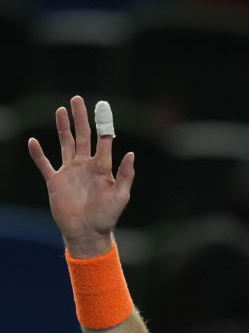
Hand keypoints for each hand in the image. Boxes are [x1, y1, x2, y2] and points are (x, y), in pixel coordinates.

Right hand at [27, 96, 134, 257]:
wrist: (88, 233)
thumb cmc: (107, 216)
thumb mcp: (121, 196)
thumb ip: (126, 175)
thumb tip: (131, 153)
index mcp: (102, 167)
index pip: (103, 140)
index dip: (103, 124)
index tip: (103, 107)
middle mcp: (86, 165)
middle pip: (82, 136)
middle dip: (80, 118)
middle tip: (77, 99)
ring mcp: (69, 172)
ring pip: (65, 144)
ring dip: (62, 127)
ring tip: (61, 110)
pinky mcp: (55, 182)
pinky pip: (44, 164)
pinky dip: (38, 154)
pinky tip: (33, 141)